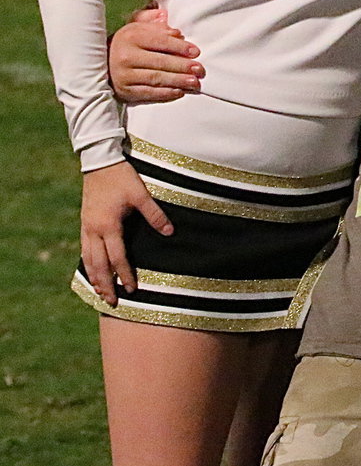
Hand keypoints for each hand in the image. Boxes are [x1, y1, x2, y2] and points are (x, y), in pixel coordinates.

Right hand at [80, 161, 172, 304]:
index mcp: (108, 225)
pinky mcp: (84, 223)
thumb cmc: (122, 178)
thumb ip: (155, 215)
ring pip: (88, 260)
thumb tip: (170, 232)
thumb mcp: (141, 195)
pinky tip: (92, 272)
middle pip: (99, 265)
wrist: (99, 163)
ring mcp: (86, 228)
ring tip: (100, 293)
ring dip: (95, 278)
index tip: (132, 289)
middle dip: (106, 284)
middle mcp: (94, 230)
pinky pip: (84, 250)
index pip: (117, 257)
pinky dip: (88, 265)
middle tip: (112, 302)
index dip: (125, 274)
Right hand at [109, 9, 202, 103]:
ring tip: (194, 82)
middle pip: (160, 61)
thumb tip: (176, 31)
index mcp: (131, 36)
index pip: (160, 41)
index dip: (180, 47)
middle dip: (182, 66)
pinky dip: (165, 93)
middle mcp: (125, 55)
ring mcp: (123, 74)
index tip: (196, 52)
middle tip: (199, 70)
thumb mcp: (139, 28)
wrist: (102, 62)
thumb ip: (157, 25)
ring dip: (177, 81)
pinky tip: (179, 92)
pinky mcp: (124, 90)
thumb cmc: (129, 43)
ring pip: (155, 78)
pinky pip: (148, 92)